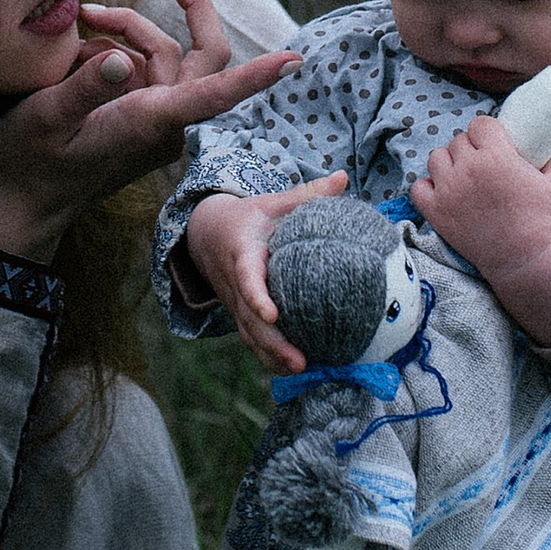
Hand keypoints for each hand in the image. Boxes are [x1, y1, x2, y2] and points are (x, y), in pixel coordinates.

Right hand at [0, 0, 299, 262]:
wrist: (21, 202)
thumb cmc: (28, 163)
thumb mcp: (43, 118)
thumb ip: (84, 87)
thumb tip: (119, 58)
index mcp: (149, 121)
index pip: (215, 95)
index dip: (255, 77)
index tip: (294, 61)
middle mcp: (163, 120)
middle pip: (203, 55)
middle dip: (192, 8)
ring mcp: (154, 118)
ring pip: (164, 54)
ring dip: (128, 29)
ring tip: (82, 19)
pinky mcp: (141, 117)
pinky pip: (143, 69)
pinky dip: (117, 50)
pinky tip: (78, 51)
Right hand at [181, 177, 353, 370]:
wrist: (206, 233)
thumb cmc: (249, 217)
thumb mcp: (273, 202)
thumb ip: (307, 194)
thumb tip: (344, 178)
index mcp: (243, 254)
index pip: (247, 278)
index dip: (257, 298)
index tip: (272, 314)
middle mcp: (236, 284)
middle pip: (250, 319)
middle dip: (273, 342)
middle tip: (300, 360)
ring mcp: (235, 303)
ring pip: (250, 335)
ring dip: (272, 356)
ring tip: (301, 371)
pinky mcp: (240, 314)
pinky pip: (252, 340)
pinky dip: (268, 357)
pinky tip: (293, 371)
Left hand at [410, 113, 550, 260]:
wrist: (524, 259)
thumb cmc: (544, 220)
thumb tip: (543, 150)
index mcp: (496, 155)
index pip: (480, 124)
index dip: (487, 132)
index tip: (493, 142)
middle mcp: (468, 168)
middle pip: (458, 141)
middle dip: (471, 149)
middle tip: (482, 164)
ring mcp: (448, 190)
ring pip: (436, 158)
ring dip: (449, 163)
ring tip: (462, 176)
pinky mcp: (436, 211)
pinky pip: (418, 187)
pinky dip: (428, 187)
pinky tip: (444, 193)